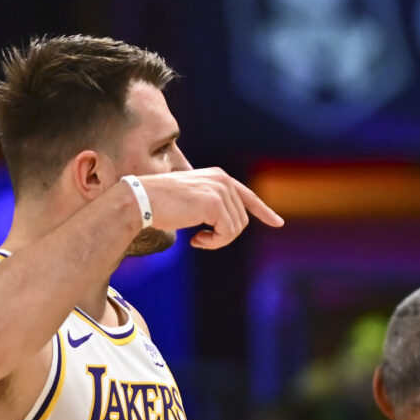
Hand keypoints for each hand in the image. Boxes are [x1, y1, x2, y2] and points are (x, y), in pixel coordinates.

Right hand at [138, 168, 282, 249]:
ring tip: (197, 239)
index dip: (264, 211)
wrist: (141, 200)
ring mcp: (220, 190)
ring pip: (236, 229)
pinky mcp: (214, 203)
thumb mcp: (191, 200)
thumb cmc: (161, 203)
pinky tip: (195, 240)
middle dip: (224, 236)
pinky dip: (213, 243)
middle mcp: (223, 180)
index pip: (248, 196)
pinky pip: (227, 234)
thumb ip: (212, 206)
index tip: (278, 223)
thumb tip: (231, 225)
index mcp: (219, 176)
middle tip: (201, 240)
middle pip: (241, 219)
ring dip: (217, 241)